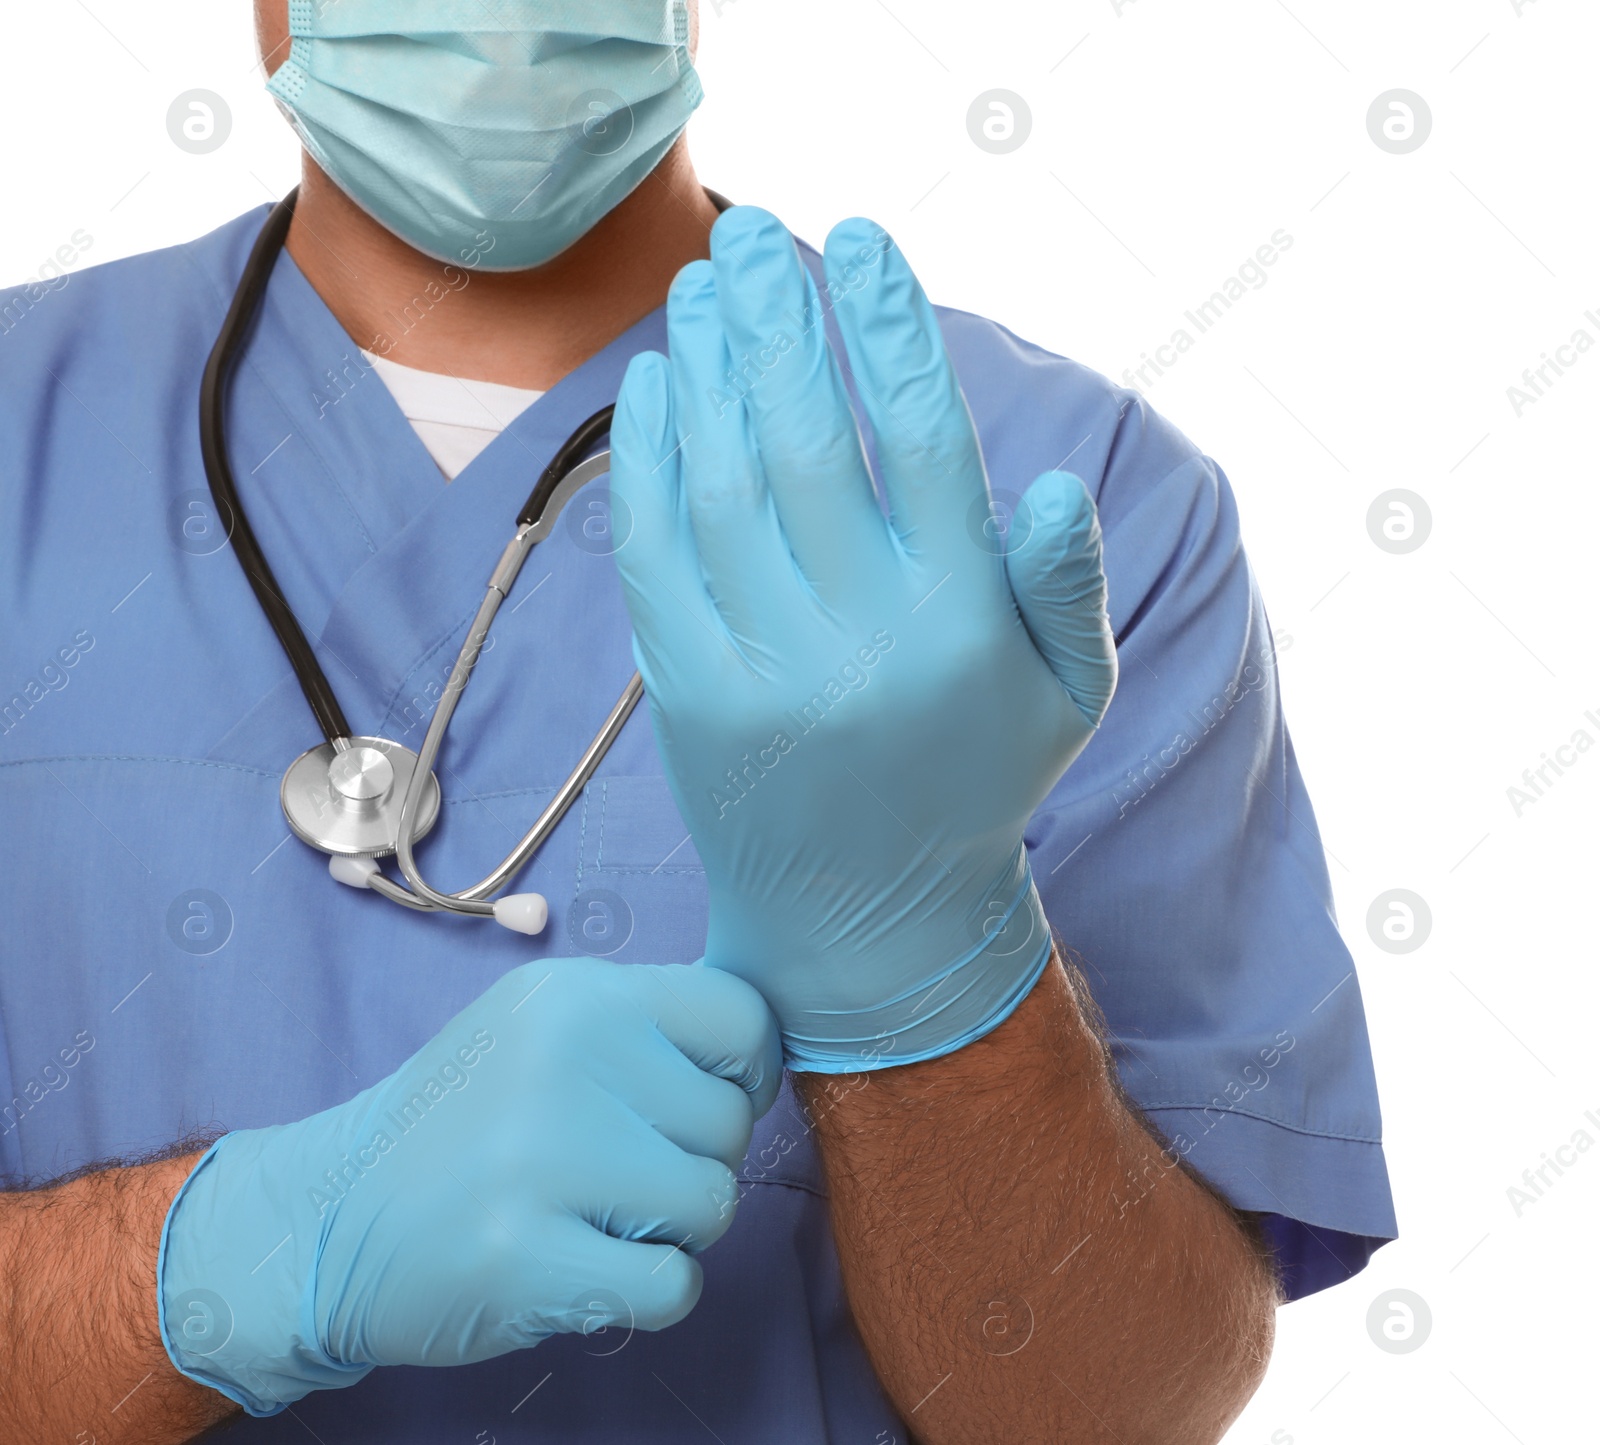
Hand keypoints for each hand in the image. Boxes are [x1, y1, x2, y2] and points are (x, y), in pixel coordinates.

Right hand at [158, 958, 779, 1415]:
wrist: (328, 1214)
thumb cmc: (464, 1121)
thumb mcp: (541, 1029)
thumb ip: (642, 1030)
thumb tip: (762, 1053)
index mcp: (578, 995)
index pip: (741, 1017)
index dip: (744, 1072)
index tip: (696, 1105)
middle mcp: (565, 1058)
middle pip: (732, 1123)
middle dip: (692, 1162)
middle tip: (617, 1175)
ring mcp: (542, 1158)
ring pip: (713, 1203)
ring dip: (670, 1230)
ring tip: (595, 1217)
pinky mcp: (523, 1258)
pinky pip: (674, 1284)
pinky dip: (648, 1291)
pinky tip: (587, 1267)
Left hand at [609, 206, 1115, 1072]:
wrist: (865, 916)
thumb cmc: (975, 784)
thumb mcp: (1066, 696)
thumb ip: (1066, 585)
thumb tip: (1058, 476)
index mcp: (960, 623)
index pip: (923, 438)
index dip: (887, 325)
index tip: (859, 239)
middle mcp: (858, 642)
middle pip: (806, 438)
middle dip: (773, 317)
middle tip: (749, 234)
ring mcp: (761, 670)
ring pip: (720, 481)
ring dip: (704, 368)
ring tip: (700, 289)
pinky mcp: (684, 695)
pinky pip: (652, 551)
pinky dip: (644, 458)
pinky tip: (653, 388)